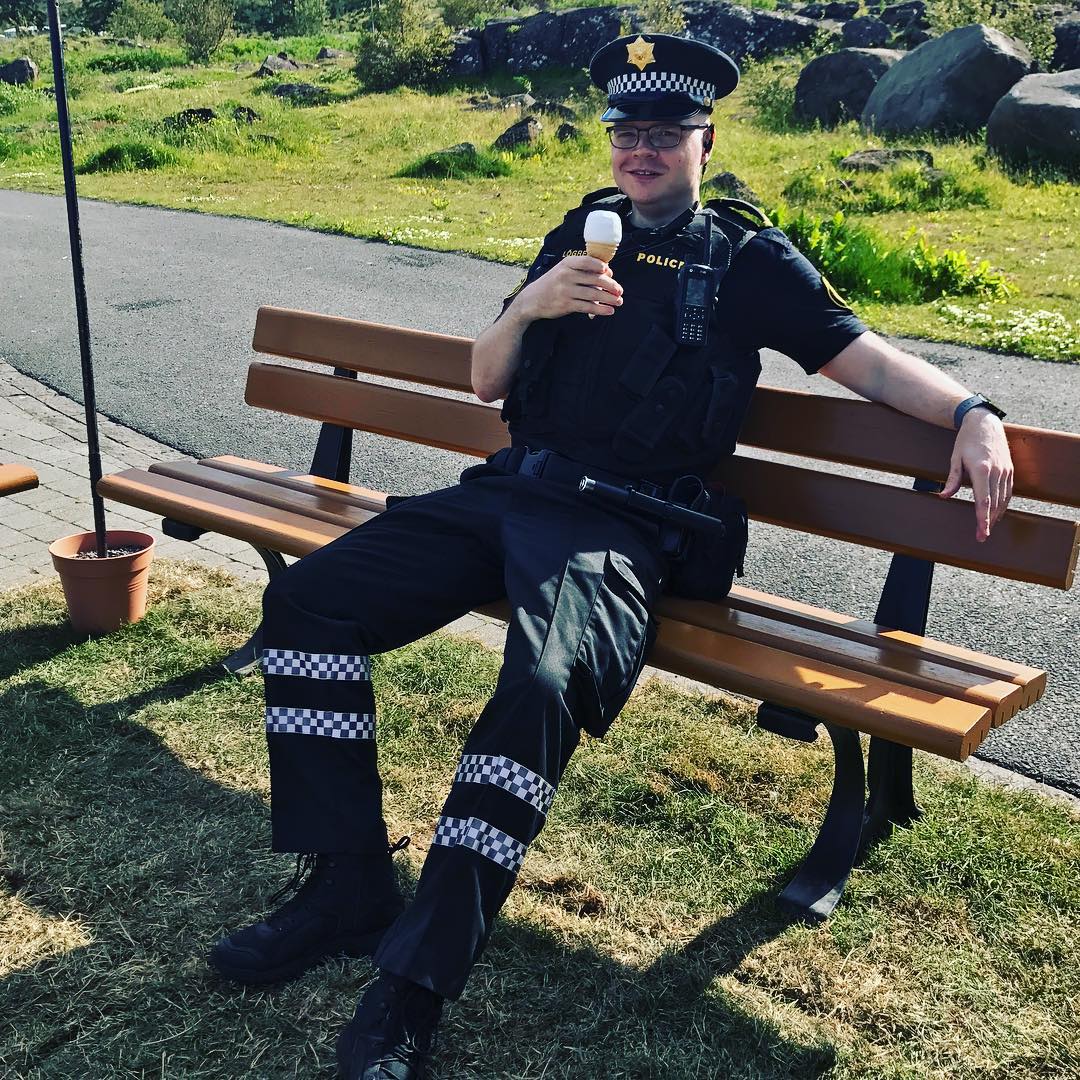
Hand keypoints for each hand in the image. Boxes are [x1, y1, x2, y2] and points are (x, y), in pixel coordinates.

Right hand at [515, 255, 622, 319]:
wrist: (531, 300)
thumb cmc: (552, 284)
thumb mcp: (563, 270)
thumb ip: (582, 270)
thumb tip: (606, 273)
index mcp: (567, 263)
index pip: (589, 261)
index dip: (602, 267)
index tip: (610, 273)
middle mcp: (566, 275)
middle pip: (595, 279)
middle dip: (611, 286)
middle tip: (620, 291)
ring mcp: (566, 290)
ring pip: (594, 294)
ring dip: (609, 299)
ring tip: (618, 302)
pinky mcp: (566, 305)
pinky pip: (587, 306)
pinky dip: (600, 309)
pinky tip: (609, 311)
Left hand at [939, 409, 1013, 541]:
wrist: (984, 422)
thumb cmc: (966, 440)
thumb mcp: (955, 458)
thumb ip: (951, 479)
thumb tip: (944, 496)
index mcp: (981, 470)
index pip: (983, 500)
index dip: (982, 519)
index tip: (982, 532)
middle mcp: (996, 472)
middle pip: (994, 503)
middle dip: (988, 522)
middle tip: (982, 537)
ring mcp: (1005, 470)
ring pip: (1003, 499)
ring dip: (996, 515)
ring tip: (988, 528)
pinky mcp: (1009, 469)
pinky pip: (1008, 491)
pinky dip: (1003, 504)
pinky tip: (997, 512)